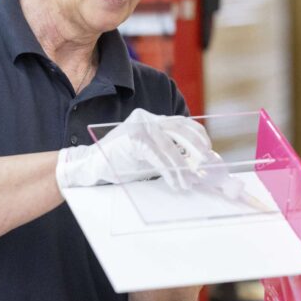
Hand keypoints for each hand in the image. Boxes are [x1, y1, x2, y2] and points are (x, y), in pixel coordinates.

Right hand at [55, 108, 213, 188]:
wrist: (91, 164)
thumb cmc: (121, 161)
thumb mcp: (150, 154)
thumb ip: (169, 153)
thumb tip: (195, 164)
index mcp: (152, 119)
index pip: (182, 123)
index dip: (199, 137)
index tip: (208, 153)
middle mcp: (147, 118)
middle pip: (181, 129)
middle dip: (196, 149)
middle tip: (204, 168)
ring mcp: (139, 126)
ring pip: (170, 144)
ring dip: (183, 166)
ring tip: (189, 182)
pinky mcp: (133, 139)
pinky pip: (158, 155)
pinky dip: (169, 170)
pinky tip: (174, 182)